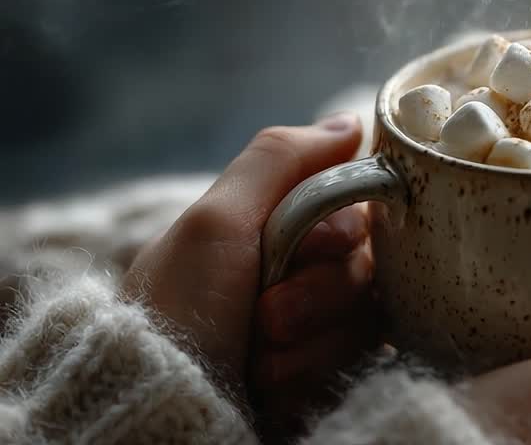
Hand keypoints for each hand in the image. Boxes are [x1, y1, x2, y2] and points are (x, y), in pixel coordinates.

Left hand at [123, 113, 367, 400]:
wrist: (159, 410)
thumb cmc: (177, 312)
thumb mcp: (215, 222)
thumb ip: (280, 160)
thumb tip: (351, 122)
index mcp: (271, 226)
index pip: (356, 206)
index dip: (344, 230)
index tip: (312, 247)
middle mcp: (298, 271)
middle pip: (366, 263)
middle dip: (320, 294)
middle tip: (267, 316)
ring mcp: (313, 326)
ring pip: (367, 315)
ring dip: (315, 342)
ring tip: (261, 363)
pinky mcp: (326, 374)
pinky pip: (362, 362)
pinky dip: (315, 374)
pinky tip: (276, 386)